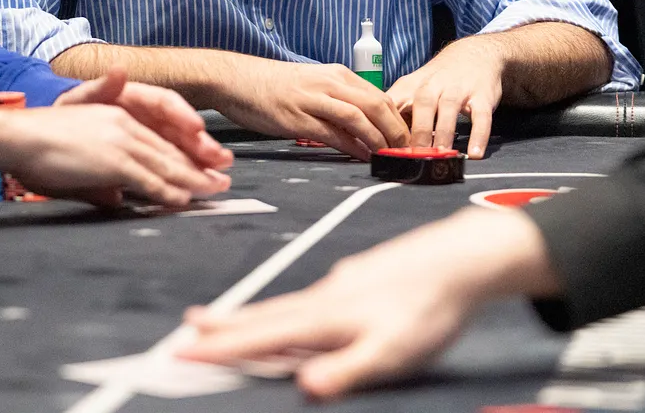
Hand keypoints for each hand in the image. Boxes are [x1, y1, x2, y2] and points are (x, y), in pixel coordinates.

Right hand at [0, 87, 230, 208]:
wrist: (18, 137)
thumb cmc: (39, 149)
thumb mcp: (78, 160)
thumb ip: (102, 180)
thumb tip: (117, 199)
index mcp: (118, 118)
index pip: (158, 141)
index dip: (184, 157)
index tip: (203, 171)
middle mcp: (125, 125)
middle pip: (169, 151)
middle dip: (198, 168)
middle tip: (221, 183)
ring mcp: (122, 141)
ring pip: (166, 164)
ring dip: (193, 180)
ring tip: (214, 192)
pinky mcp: (115, 159)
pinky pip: (149, 178)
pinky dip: (169, 191)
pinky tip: (184, 199)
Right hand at [181, 206, 557, 399]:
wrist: (462, 258)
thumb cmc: (430, 308)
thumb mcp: (392, 351)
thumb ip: (347, 370)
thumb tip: (304, 387)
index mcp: (326, 317)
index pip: (264, 336)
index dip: (223, 347)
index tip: (182, 352)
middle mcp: (326, 296)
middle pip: (266, 314)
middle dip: (224, 325)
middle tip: (186, 328)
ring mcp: (341, 284)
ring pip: (286, 304)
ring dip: (251, 314)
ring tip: (224, 319)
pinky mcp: (358, 278)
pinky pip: (308, 299)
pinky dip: (285, 308)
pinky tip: (296, 311)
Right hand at [209, 60, 407, 160]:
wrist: (236, 79)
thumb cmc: (273, 85)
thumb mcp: (312, 85)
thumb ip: (337, 100)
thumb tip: (361, 126)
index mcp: (336, 74)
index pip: (379, 96)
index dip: (398, 119)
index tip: (407, 138)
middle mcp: (329, 83)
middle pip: (377, 105)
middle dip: (396, 130)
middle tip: (407, 151)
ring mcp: (314, 100)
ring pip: (359, 117)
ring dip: (379, 139)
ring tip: (391, 156)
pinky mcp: (298, 118)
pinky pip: (333, 133)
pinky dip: (352, 146)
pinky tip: (363, 156)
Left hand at [385, 42, 502, 158]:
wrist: (474, 54)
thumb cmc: (438, 80)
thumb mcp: (413, 89)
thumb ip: (400, 114)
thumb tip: (385, 144)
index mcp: (411, 86)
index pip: (394, 104)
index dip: (390, 126)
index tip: (388, 149)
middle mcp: (434, 86)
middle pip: (422, 105)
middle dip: (419, 131)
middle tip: (417, 155)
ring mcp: (459, 89)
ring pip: (449, 109)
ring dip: (444, 133)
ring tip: (441, 155)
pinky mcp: (482, 97)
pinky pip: (481, 117)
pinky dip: (479, 135)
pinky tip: (475, 154)